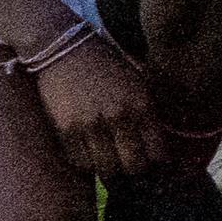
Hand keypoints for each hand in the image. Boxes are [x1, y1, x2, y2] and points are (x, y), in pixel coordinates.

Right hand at [29, 34, 172, 180]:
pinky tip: (89, 154)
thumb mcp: (137, 84)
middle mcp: (118, 117)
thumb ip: (147, 114)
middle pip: (132, 167)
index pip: (157, 152)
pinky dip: (86, 164)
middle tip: (131, 170)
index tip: (154, 166)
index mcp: (142, 105)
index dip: (157, 165)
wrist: (64, 47)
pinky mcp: (64, 130)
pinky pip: (79, 163)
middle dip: (134, 173)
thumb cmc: (105, 66)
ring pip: (104, 169)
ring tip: (109, 162)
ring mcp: (90, 125)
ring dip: (108, 170)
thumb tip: (157, 149)